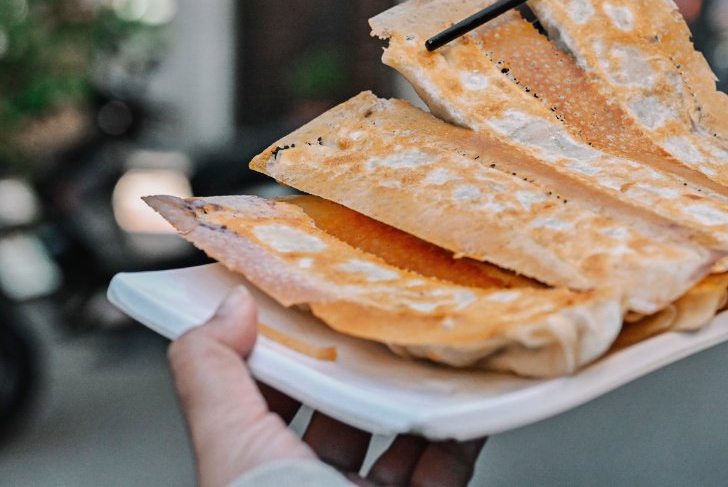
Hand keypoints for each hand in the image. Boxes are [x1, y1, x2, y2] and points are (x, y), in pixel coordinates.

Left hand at [167, 286, 484, 486]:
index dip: (279, 349)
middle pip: (337, 413)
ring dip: (416, 393)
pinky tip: (467, 396)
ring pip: (397, 436)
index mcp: (254, 474)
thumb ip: (214, 376)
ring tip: (428, 346)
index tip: (302, 303)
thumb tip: (223, 306)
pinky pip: (447, 465)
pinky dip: (461, 429)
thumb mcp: (231, 451)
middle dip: (358, 366)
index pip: (263, 398)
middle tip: (375, 312)